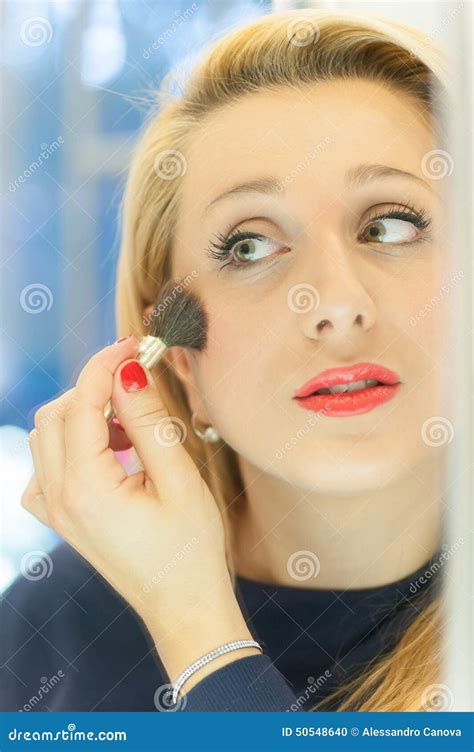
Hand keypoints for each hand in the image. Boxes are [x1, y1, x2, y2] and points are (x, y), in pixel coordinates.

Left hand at [21, 336, 253, 682]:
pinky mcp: (62, 517)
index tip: (132, 344)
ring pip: (48, 436)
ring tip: (130, 425)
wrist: (182, 606)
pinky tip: (109, 453)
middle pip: (55, 414)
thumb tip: (129, 370)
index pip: (81, 403)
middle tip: (136, 380)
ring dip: (83, 414)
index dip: (104, 365)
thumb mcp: (178, 479)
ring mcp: (55, 511)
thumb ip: (148, 421)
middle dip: (92, 386)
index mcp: (86, 489)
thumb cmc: (191, 550)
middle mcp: (58, 499)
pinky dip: (73, 444)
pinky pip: (48, 465)